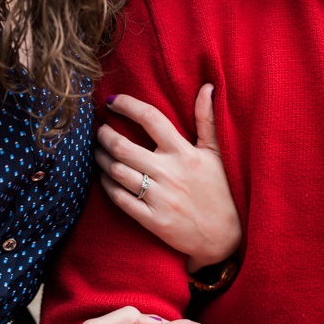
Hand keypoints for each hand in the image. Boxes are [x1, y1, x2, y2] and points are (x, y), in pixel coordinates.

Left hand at [96, 84, 242, 270]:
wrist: (225, 237)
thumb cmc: (220, 190)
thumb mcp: (215, 153)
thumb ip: (207, 119)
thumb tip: (207, 87)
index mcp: (185, 153)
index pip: (151, 119)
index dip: (127, 105)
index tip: (112, 102)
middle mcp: (169, 173)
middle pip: (123, 147)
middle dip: (104, 135)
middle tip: (99, 130)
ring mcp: (160, 198)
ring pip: (116, 171)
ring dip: (101, 158)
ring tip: (98, 151)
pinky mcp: (152, 220)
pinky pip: (119, 199)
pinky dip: (106, 185)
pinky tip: (105, 177)